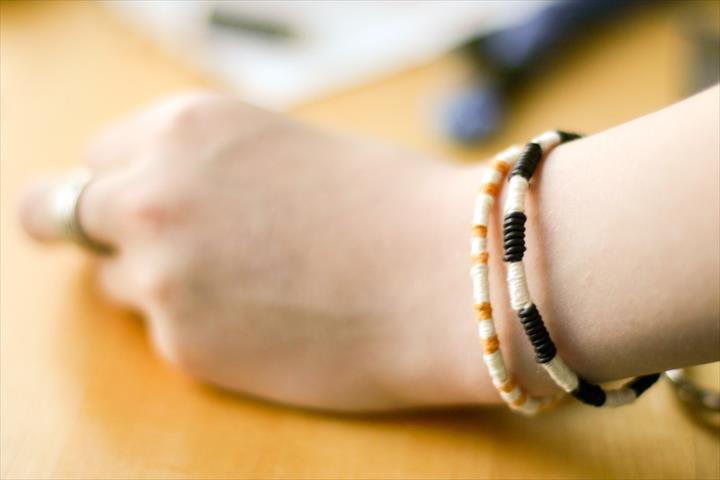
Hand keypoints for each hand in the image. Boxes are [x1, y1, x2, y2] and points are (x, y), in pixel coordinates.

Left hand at [19, 92, 497, 410]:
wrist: (449, 276)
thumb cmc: (389, 206)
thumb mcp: (277, 152)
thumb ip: (200, 171)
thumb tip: (147, 203)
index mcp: (184, 128)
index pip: (99, 158)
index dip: (121, 184)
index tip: (138, 206)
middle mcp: (153, 195)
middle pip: (71, 217)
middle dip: (106, 233)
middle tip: (155, 252)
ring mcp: (161, 275)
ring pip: (117, 283)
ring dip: (160, 284)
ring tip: (247, 288)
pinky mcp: (185, 347)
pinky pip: (167, 334)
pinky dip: (204, 330)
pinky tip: (271, 322)